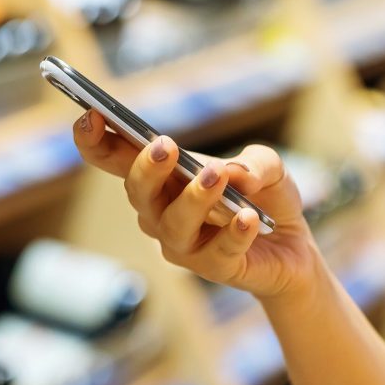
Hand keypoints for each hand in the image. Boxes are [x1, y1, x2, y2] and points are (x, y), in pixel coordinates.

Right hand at [74, 109, 322, 300]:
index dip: (94, 141)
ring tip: (217, 176)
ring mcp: (183, 244)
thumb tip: (239, 175)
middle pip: (138, 192)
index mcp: (160, 178)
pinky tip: (247, 218)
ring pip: (172, 225)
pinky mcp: (214, 268)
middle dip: (146, 169)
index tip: (91, 115)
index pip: (114, 159)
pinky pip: (218, 252)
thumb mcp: (268, 167)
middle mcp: (160, 213)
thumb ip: (257, 161)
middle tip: (165, 145)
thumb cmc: (262, 199)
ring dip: (193, 199)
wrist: (292, 247)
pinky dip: (233, 233)